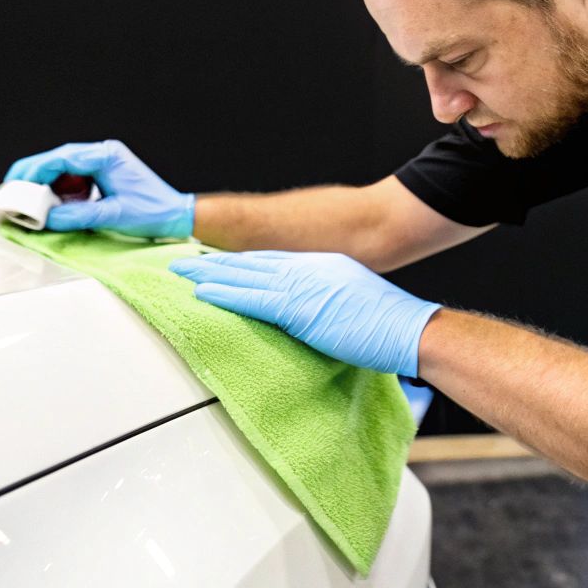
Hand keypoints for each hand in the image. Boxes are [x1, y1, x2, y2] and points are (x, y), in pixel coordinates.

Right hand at [3, 141, 194, 237]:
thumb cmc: (153, 211)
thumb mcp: (113, 215)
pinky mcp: (102, 175)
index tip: (17, 186)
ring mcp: (102, 163)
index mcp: (105, 155)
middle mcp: (102, 154)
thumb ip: (78, 215)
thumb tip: (46, 218)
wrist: (177, 215)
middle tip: (11, 192)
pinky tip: (51, 205)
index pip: (61, 158)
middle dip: (33, 176)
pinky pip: (73, 179)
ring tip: (28, 202)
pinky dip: (59, 190)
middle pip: (57, 159)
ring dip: (45, 184)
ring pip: (62, 169)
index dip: (35, 172)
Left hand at [168, 251, 441, 377]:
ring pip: (245, 274)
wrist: (408, 328)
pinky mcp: (299, 306)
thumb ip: (323, 307)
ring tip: (179, 271)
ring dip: (208, 273)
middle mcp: (309, 267)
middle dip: (215, 261)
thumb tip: (307, 321)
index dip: (239, 261)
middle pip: (251, 261)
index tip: (214, 260)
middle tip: (183, 258)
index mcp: (321, 267)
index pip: (270, 261)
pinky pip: (252, 298)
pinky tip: (201, 291)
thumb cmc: (387, 327)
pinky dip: (224, 293)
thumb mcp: (350, 305)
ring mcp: (303, 284)